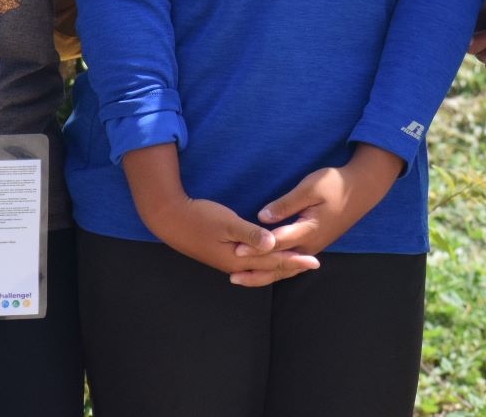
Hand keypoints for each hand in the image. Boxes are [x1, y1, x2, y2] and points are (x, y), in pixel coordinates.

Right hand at [143, 193, 320, 286]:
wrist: (171, 220)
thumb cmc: (199, 217)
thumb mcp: (226, 222)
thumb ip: (249, 234)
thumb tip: (272, 244)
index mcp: (238, 258)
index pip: (273, 261)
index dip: (295, 260)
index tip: (314, 260)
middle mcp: (235, 264)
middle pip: (269, 268)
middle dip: (292, 266)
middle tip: (313, 264)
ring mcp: (228, 262)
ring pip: (260, 268)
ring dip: (280, 266)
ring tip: (296, 265)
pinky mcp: (223, 255)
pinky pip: (251, 265)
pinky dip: (265, 264)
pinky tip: (268, 261)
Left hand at [250, 144, 404, 274]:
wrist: (361, 189)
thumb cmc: (334, 184)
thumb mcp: (310, 187)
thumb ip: (286, 204)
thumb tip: (263, 217)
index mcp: (309, 230)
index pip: (276, 242)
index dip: (255, 247)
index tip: (236, 250)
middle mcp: (310, 245)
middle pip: (279, 263)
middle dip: (255, 269)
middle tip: (232, 275)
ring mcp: (313, 247)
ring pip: (286, 268)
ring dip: (264, 275)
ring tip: (242, 279)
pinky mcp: (313, 245)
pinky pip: (292, 264)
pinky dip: (277, 270)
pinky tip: (264, 272)